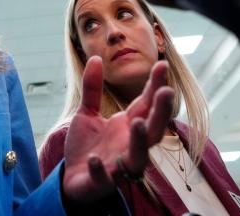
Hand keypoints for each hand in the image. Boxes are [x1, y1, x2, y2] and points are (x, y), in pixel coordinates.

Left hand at [62, 57, 173, 203]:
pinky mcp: (102, 182)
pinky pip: (104, 178)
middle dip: (160, 112)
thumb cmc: (88, 146)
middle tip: (166, 92)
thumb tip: (96, 58)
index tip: (162, 64)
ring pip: (138, 157)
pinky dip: (101, 170)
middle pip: (153, 129)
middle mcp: (129, 145)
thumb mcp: (87, 113)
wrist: (73, 178)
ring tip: (138, 123)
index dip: (155, 86)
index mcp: (128, 125)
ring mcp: (118, 165)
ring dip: (139, 142)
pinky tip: (94, 160)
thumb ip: (92, 88)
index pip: (146, 104)